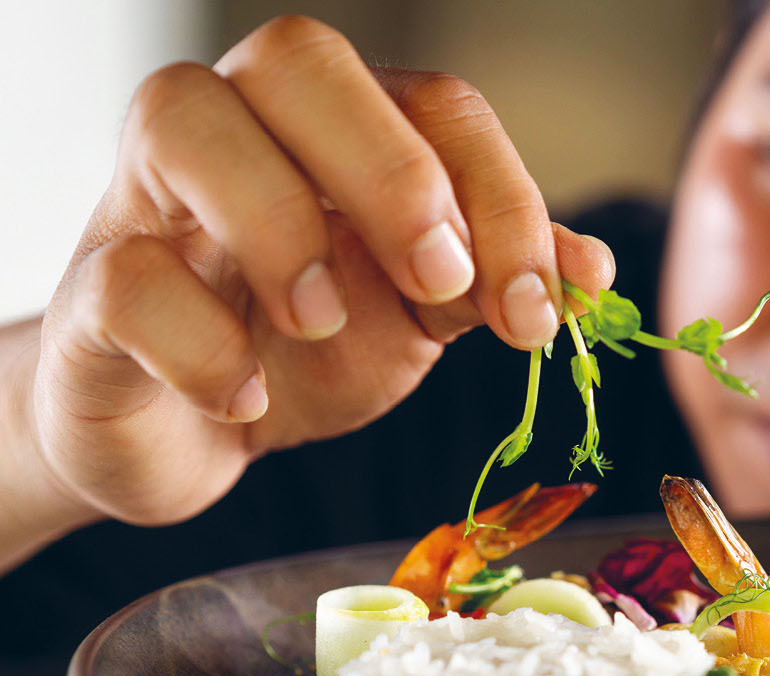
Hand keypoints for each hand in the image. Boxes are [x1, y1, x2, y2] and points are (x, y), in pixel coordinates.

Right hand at [27, 15, 613, 527]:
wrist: (189, 434)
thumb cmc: (306, 352)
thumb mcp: (419, 314)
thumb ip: (495, 280)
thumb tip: (590, 270)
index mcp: (337, 133)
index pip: (434, 104)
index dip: (500, 193)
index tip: (531, 307)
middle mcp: (239, 132)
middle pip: (300, 59)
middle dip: (391, 169)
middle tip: (437, 281)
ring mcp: (148, 200)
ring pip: (184, 116)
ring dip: (282, 226)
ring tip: (324, 327)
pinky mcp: (92, 290)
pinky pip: (127, 276)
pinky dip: (201, 344)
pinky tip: (247, 397)